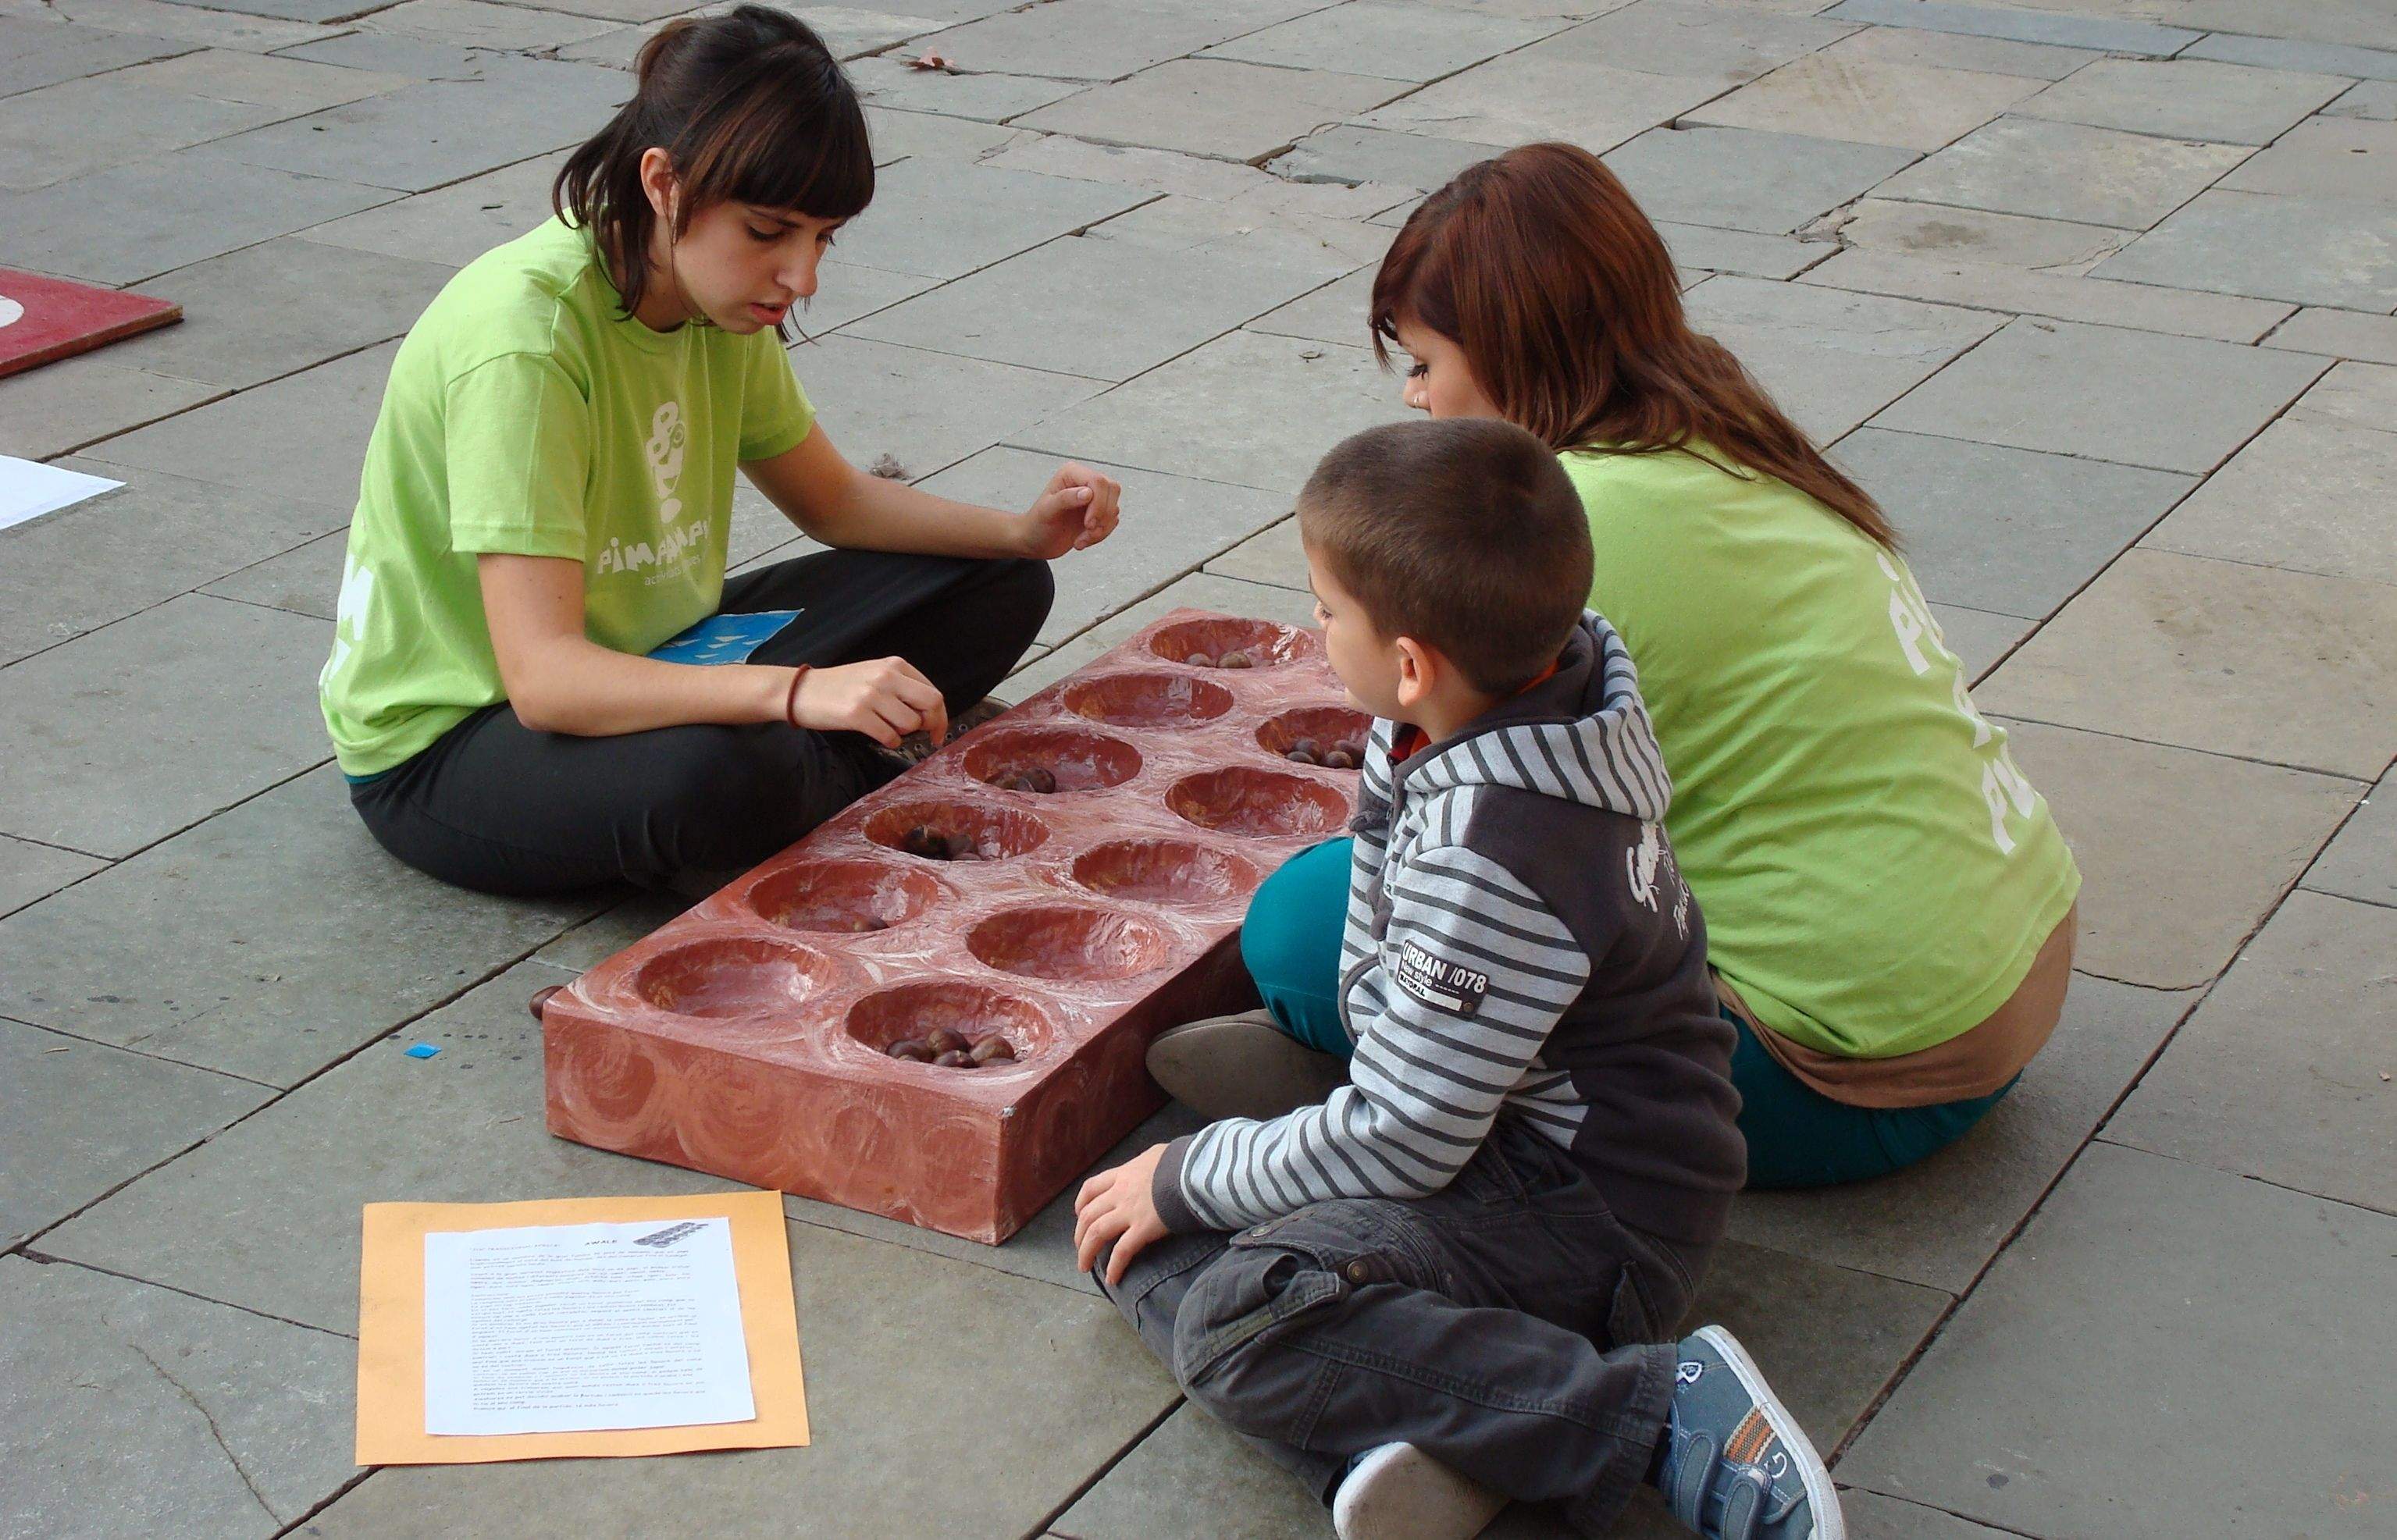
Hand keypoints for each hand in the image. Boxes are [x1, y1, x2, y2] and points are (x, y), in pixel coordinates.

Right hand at [784, 657, 947, 747]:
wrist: (802, 691)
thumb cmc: (841, 687)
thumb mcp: (875, 675)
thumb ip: (902, 687)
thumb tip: (930, 713)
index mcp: (894, 665)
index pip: (933, 692)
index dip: (941, 716)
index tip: (937, 731)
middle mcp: (886, 676)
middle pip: (931, 704)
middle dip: (933, 724)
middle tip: (925, 735)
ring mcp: (871, 695)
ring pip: (910, 723)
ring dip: (904, 733)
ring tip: (887, 728)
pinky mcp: (857, 714)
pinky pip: (890, 736)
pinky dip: (890, 742)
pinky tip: (878, 735)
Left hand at [1020, 462, 1120, 558]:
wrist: (1035, 541)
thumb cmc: (1036, 524)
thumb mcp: (1046, 511)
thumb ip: (1065, 498)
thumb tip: (1088, 493)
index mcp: (1072, 474)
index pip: (1098, 481)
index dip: (1098, 503)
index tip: (1088, 524)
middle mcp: (1085, 481)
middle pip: (1112, 490)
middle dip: (1103, 516)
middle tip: (1087, 531)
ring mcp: (1094, 497)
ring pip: (1113, 508)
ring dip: (1101, 529)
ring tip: (1081, 540)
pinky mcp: (1098, 512)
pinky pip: (1111, 521)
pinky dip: (1101, 534)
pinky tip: (1083, 540)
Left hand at [1073, 1143, 1169, 1286]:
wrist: (1194, 1170)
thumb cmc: (1181, 1160)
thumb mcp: (1157, 1155)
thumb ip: (1147, 1164)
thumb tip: (1151, 1166)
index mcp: (1123, 1174)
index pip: (1091, 1188)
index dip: (1081, 1204)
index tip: (1080, 1216)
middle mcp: (1120, 1193)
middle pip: (1088, 1215)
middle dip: (1079, 1235)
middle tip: (1081, 1248)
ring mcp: (1130, 1211)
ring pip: (1097, 1234)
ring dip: (1087, 1252)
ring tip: (1085, 1267)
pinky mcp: (1143, 1229)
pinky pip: (1122, 1251)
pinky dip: (1114, 1266)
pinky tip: (1113, 1278)